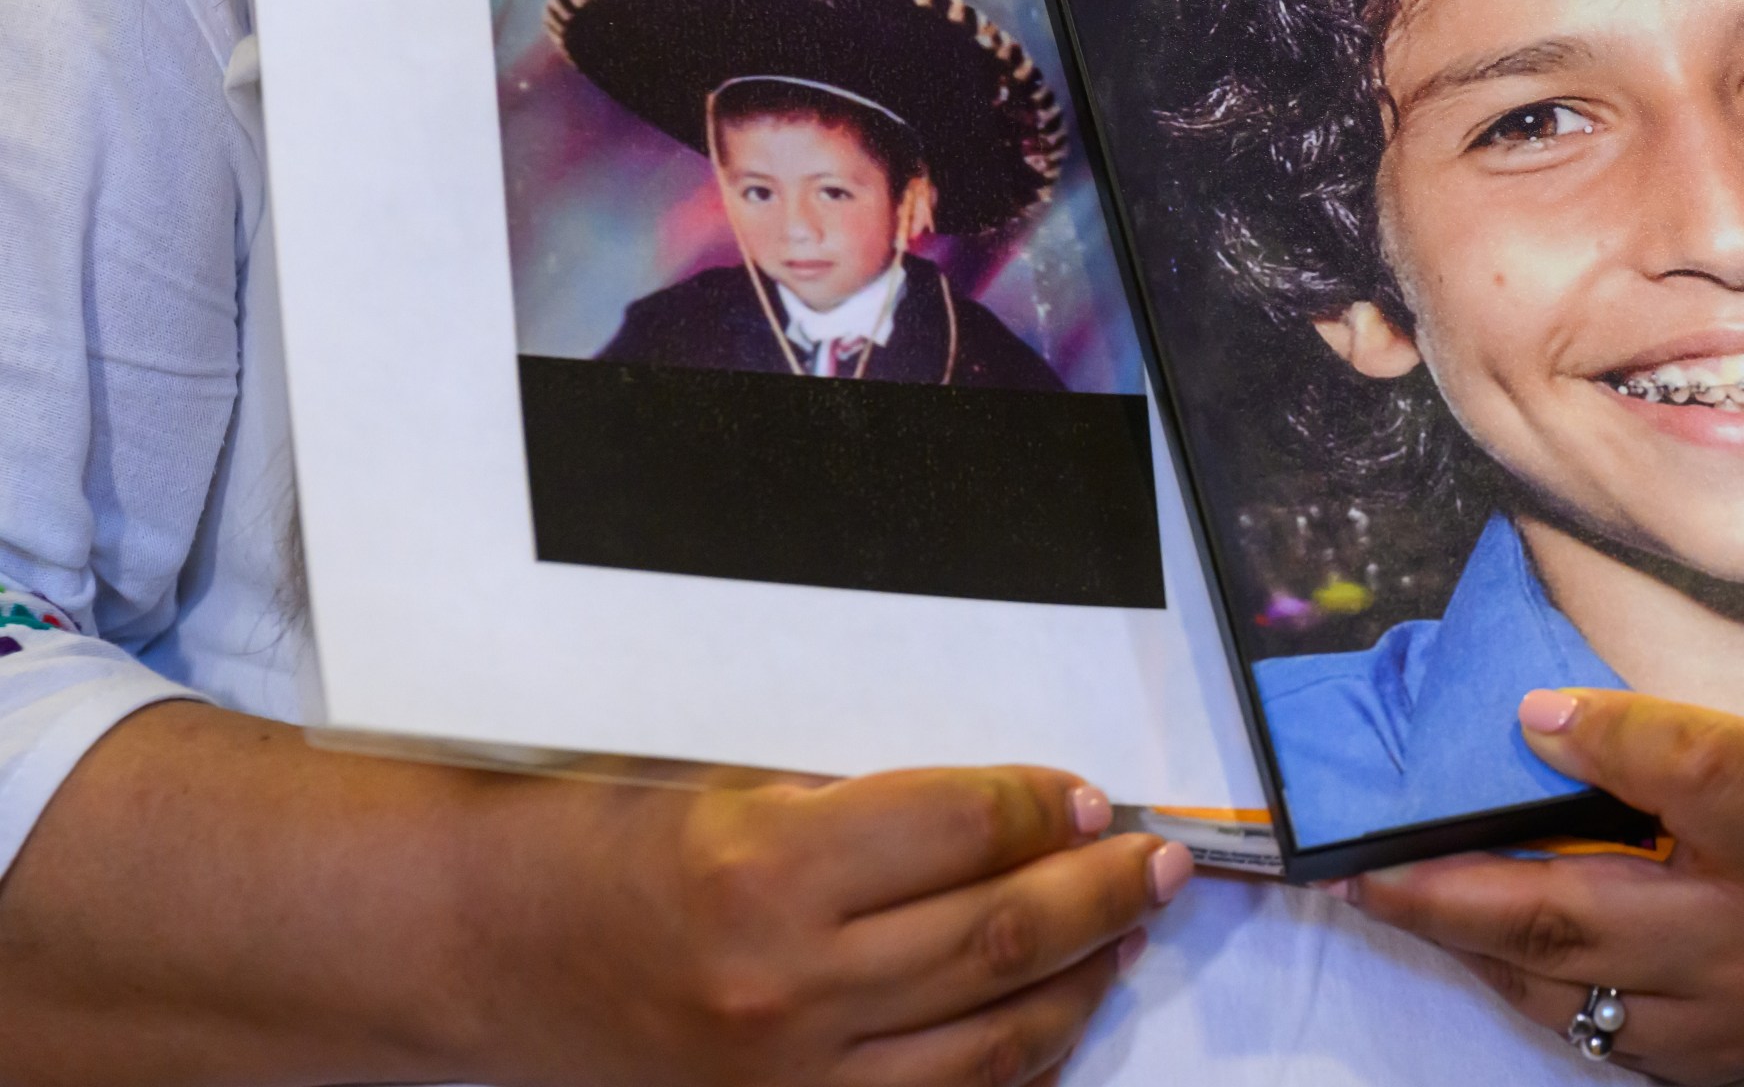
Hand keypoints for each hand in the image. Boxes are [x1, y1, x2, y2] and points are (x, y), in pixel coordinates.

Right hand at [470, 763, 1193, 1086]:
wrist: (485, 957)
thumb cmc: (600, 848)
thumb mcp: (731, 788)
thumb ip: (868, 808)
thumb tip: (1018, 814)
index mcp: (767, 868)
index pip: (966, 829)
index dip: (1045, 805)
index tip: (1090, 794)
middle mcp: (787, 984)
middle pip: (997, 934)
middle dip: (1098, 891)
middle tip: (1156, 862)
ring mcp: (790, 1079)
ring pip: (990, 1037)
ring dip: (1079, 981)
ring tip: (1124, 932)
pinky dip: (1017, 1066)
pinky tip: (1055, 1020)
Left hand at [1339, 691, 1743, 1083]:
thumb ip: (1692, 732)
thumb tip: (1545, 712)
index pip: (1702, 773)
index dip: (1612, 737)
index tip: (1530, 709)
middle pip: (1584, 913)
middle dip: (1453, 891)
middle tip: (1364, 864)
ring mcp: (1737, 1018)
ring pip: (1565, 987)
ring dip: (1467, 938)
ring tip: (1389, 894)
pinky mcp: (1714, 1064)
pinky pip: (1590, 1025)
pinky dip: (1525, 977)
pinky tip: (1477, 935)